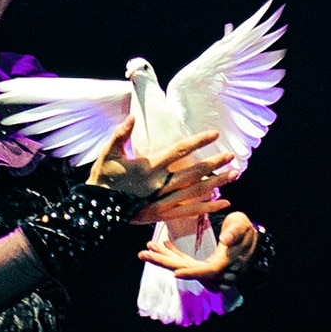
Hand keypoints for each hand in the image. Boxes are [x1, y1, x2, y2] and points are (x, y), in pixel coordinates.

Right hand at [91, 130, 232, 226]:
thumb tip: (132, 118)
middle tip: (231, 156)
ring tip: (233, 175)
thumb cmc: (103, 177)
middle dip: (214, 164)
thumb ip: (121, 134)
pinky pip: (190, 211)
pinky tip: (222, 203)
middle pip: (193, 172)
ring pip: (195, 191)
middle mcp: (160, 185)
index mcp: (149, 167)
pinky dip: (208, 207)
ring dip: (216, 183)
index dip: (198, 141)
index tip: (214, 134)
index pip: (179, 151)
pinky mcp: (163, 214)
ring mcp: (162, 201)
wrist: (97, 208)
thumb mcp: (108, 152)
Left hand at [139, 210, 263, 283]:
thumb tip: (226, 239)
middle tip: (144, 253)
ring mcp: (210, 273)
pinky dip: (174, 256)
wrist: (250, 238)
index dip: (192, 272)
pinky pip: (187, 264)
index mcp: (227, 263)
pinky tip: (163, 245)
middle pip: (189, 271)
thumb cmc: (245, 229)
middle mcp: (217, 273)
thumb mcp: (242, 224)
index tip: (175, 272)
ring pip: (184, 267)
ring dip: (165, 258)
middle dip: (165, 262)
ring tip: (147, 248)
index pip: (208, 271)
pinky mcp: (204, 268)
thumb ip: (235, 231)